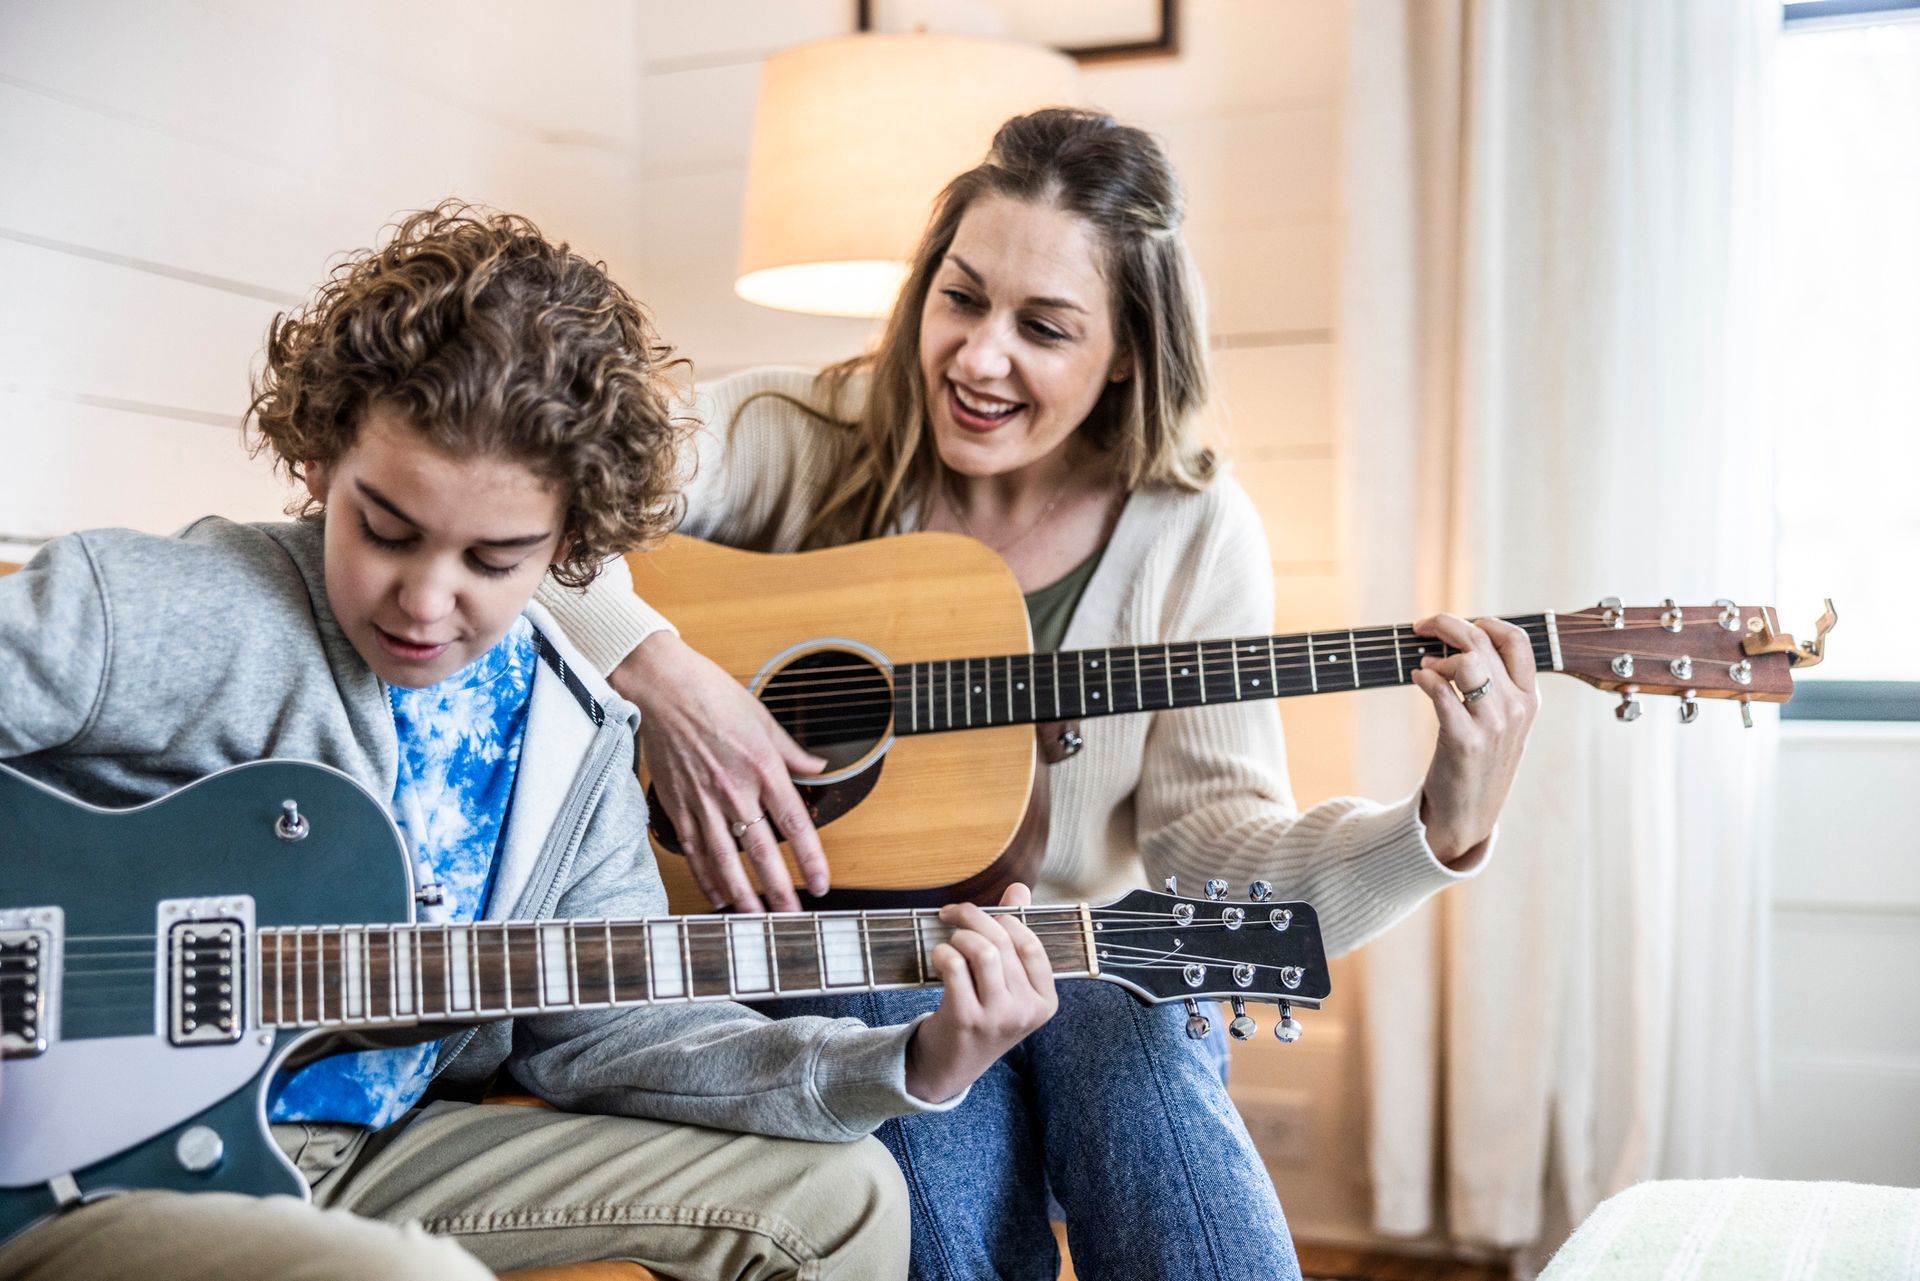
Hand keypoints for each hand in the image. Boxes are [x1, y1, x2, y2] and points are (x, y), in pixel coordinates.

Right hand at [611, 631, 828, 911]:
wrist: (662, 687)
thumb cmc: (713, 695)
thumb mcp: (763, 718)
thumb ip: (792, 752)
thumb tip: (818, 770)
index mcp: (763, 767)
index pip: (795, 823)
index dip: (811, 858)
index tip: (821, 884)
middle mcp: (735, 789)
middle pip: (761, 851)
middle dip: (778, 890)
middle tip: (791, 917)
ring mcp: (703, 800)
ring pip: (725, 859)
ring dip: (743, 895)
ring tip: (756, 921)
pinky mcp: (677, 804)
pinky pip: (693, 850)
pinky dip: (705, 876)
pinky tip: (718, 896)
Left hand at [905, 884, 1058, 1103]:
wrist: (950, 1065)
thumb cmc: (982, 1015)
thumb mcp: (1007, 984)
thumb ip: (1015, 936)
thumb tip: (1019, 888)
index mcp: (1045, 1001)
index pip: (1032, 945)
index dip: (1006, 919)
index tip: (984, 912)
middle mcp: (1026, 1011)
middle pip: (1003, 942)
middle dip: (973, 917)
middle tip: (952, 914)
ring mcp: (997, 1017)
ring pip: (982, 951)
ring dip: (959, 936)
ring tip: (949, 942)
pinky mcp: (966, 1019)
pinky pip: (955, 967)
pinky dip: (943, 952)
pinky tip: (939, 957)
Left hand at [1409, 614, 1539, 864]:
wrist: (1469, 815)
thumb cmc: (1480, 763)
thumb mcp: (1503, 724)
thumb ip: (1496, 687)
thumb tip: (1464, 644)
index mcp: (1529, 699)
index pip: (1517, 640)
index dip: (1485, 622)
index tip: (1457, 624)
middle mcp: (1516, 708)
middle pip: (1483, 643)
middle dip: (1446, 625)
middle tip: (1421, 626)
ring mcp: (1493, 725)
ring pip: (1466, 662)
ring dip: (1437, 657)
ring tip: (1424, 668)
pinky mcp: (1465, 741)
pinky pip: (1442, 692)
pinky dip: (1425, 677)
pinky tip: (1417, 678)